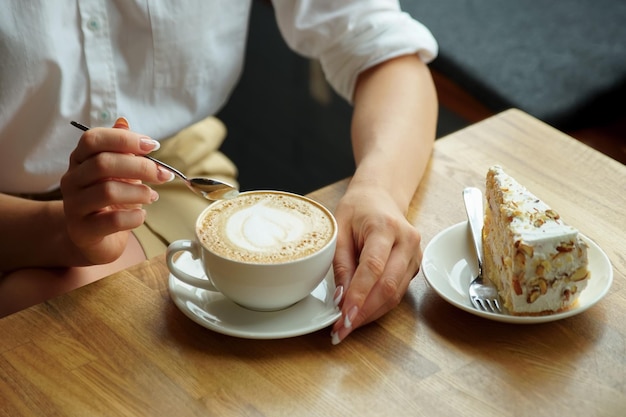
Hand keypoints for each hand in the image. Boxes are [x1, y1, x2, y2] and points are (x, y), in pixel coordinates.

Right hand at [60, 118, 172, 264]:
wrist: (95, 239)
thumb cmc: (111, 201)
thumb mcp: (118, 172)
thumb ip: (121, 149)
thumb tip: (123, 122)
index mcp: (80, 160)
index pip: (93, 139)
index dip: (125, 140)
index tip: (153, 146)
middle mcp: (71, 180)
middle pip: (103, 163)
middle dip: (141, 167)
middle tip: (164, 175)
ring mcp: (74, 206)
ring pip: (108, 191)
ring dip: (140, 192)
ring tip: (152, 196)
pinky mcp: (83, 230)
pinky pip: (113, 220)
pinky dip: (134, 216)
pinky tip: (141, 215)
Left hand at [330, 183, 421, 343]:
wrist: (381, 196)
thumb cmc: (358, 208)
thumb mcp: (339, 227)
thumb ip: (340, 261)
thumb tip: (341, 297)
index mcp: (385, 227)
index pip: (373, 267)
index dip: (358, 295)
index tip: (343, 316)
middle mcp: (407, 241)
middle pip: (388, 286)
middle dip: (364, 312)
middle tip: (341, 329)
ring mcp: (415, 254)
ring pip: (395, 294)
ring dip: (370, 313)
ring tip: (347, 325)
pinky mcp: (415, 266)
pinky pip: (398, 292)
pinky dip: (378, 306)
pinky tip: (361, 313)